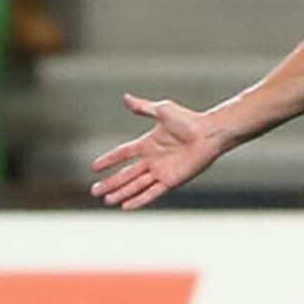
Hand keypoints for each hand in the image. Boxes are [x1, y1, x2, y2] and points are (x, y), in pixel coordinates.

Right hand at [90, 94, 224, 209]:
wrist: (209, 133)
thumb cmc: (189, 120)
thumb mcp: (162, 111)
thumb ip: (143, 108)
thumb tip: (125, 98)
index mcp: (149, 143)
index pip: (124, 153)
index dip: (110, 160)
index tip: (95, 167)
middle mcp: (153, 159)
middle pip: (127, 174)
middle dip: (111, 183)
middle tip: (94, 190)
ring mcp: (162, 171)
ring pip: (136, 185)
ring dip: (121, 193)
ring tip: (106, 200)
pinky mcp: (171, 180)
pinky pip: (152, 192)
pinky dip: (139, 199)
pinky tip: (126, 206)